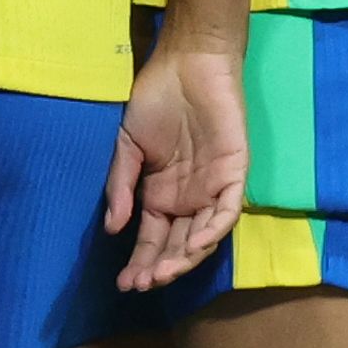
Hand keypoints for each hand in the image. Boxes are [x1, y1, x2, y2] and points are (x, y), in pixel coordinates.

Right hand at [107, 38, 247, 290]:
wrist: (185, 63)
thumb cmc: (155, 100)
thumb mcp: (127, 146)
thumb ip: (120, 186)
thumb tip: (114, 228)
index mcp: (161, 196)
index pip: (152, 240)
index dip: (139, 262)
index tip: (123, 283)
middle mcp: (188, 200)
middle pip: (176, 246)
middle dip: (159, 268)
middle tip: (141, 284)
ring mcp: (212, 189)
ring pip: (202, 237)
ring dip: (183, 258)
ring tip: (162, 273)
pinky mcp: (233, 174)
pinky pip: (226, 212)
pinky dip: (212, 231)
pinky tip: (192, 247)